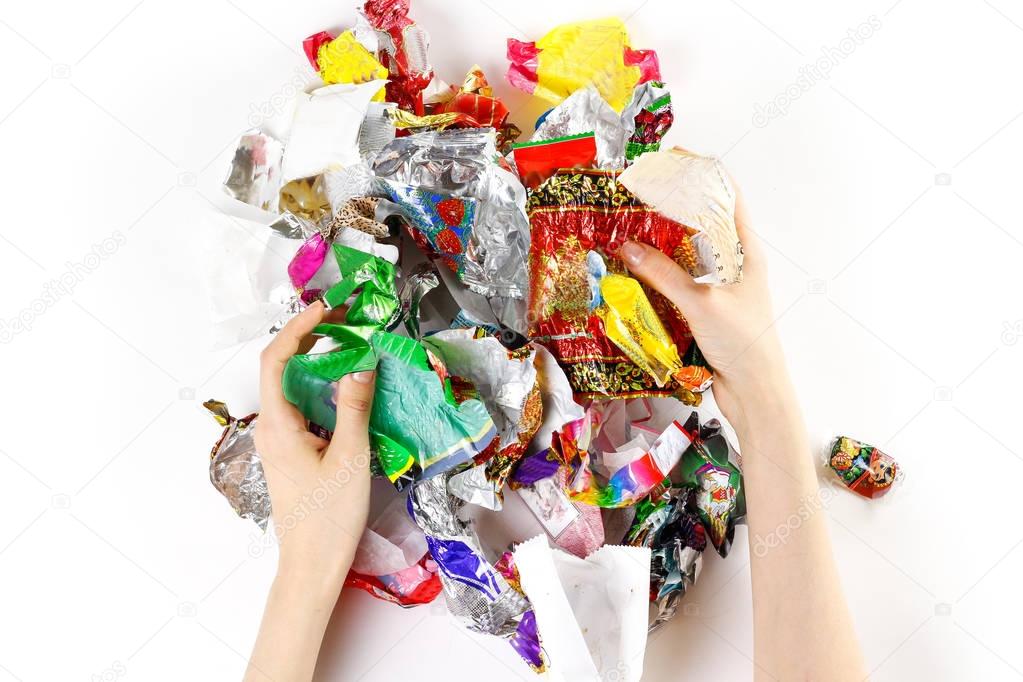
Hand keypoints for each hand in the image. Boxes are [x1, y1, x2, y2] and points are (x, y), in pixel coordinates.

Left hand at [254, 301, 375, 591]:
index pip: (276, 359)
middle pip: (281, 367)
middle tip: (344, 317)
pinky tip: (347, 385)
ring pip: (293, 386)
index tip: (326, 308)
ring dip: (318, 360)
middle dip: (310, 337)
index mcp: (277, 424)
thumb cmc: (329, 515)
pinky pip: (303, 406)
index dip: (298, 328)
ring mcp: (279, 439)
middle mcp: (271, 427)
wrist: (312, 563)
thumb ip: (354, 407)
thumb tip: (361, 363)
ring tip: (349, 341)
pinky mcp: (292, 450)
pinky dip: (323, 386)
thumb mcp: (350, 457)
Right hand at [620, 186, 789, 434]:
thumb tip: (627, 247)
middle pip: (702, 220)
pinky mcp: (707, 308)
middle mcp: (734, 263)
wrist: (756, 392)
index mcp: (745, 250)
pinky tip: (633, 272)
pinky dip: (657, 273)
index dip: (702, 171)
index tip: (671, 156)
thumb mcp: (701, 303)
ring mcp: (720, 286)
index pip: (727, 194)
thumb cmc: (743, 343)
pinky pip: (679, 281)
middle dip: (671, 204)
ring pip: (687, 252)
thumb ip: (663, 274)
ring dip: (660, 241)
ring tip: (628, 228)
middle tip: (638, 194)